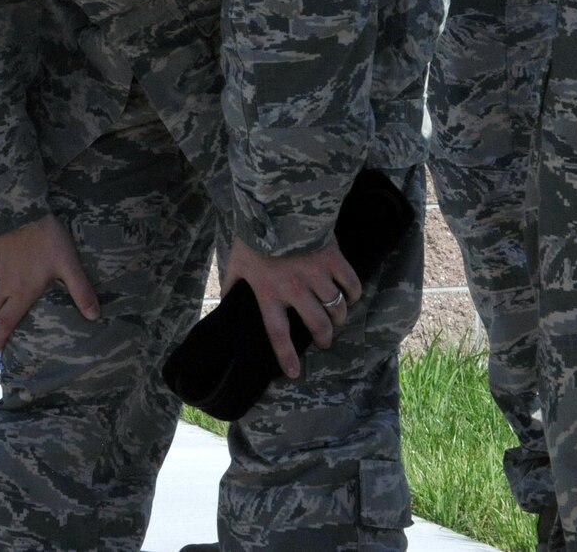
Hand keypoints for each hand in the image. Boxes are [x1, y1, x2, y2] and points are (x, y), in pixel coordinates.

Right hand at [0, 214, 98, 351]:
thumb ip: (80, 290)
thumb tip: (93, 316)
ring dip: (1, 286)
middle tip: (4, 317)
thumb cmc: (44, 239)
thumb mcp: (68, 264)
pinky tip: (13, 253)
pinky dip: (1, 264)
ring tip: (17, 278)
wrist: (18, 208)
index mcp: (21, 291)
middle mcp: (4, 281)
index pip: (6, 321)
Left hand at [221, 237, 361, 378]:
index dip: (286, 356)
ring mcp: (316, 275)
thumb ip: (231, 284)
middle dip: (325, 337)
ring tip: (337, 318)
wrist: (275, 204)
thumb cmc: (253, 235)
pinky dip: (354, 293)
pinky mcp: (333, 259)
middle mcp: (294, 289)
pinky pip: (352, 285)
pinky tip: (351, 295)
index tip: (294, 372)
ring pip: (337, 308)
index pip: (277, 333)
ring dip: (339, 317)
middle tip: (326, 341)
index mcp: (268, 292)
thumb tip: (223, 301)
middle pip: (317, 325)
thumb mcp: (236, 261)